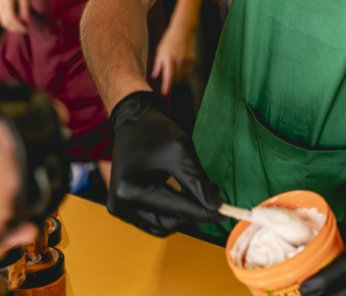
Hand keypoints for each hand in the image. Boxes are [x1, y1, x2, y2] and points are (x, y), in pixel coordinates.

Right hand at [0, 0, 28, 33]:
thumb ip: (25, 8)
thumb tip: (26, 21)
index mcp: (7, 1)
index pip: (12, 19)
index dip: (20, 27)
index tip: (28, 29)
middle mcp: (0, 5)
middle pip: (6, 23)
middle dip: (16, 29)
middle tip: (26, 30)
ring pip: (2, 22)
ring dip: (12, 28)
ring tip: (22, 28)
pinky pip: (1, 19)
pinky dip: (8, 24)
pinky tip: (16, 24)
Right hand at [108, 90, 221, 236]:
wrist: (134, 121)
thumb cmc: (154, 131)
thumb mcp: (180, 151)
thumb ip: (197, 181)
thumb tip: (215, 206)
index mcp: (131, 189)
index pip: (175, 209)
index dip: (203, 212)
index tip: (224, 213)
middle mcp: (121, 204)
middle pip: (168, 222)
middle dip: (193, 214)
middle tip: (214, 202)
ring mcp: (120, 207)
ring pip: (161, 225)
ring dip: (182, 216)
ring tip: (199, 197)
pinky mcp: (125, 207)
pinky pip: (153, 220)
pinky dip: (170, 213)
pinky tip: (184, 199)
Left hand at [151, 23, 195, 95]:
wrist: (183, 30)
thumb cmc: (169, 40)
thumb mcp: (160, 51)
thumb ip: (158, 65)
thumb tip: (154, 76)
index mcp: (168, 58)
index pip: (168, 76)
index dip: (166, 86)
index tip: (164, 93)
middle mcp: (178, 60)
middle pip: (175, 78)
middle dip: (171, 82)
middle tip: (167, 83)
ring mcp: (186, 60)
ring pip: (182, 76)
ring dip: (177, 77)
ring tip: (173, 72)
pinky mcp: (192, 59)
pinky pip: (187, 71)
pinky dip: (183, 72)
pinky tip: (180, 67)